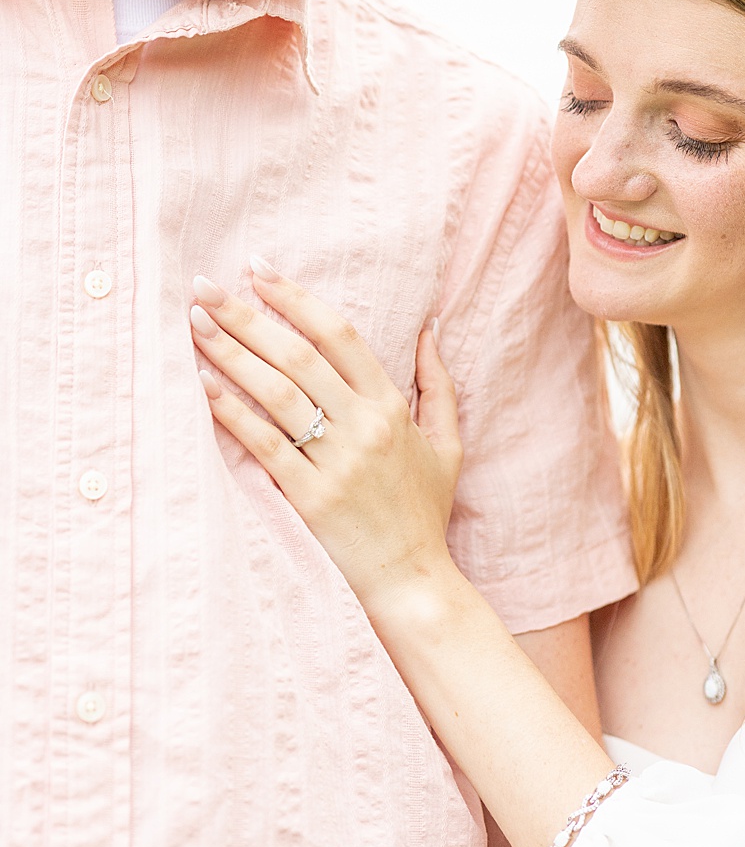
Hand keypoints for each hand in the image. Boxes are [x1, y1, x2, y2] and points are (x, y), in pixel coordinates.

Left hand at [190, 259, 464, 616]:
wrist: (412, 577)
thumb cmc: (425, 509)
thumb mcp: (447, 442)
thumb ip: (439, 383)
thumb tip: (429, 329)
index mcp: (394, 407)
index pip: (341, 336)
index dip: (297, 298)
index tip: (259, 269)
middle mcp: (365, 426)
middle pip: (299, 355)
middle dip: (248, 315)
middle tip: (205, 286)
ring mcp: (336, 461)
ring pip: (277, 392)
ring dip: (231, 353)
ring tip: (195, 325)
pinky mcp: (309, 496)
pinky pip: (264, 443)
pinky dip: (231, 410)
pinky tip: (202, 384)